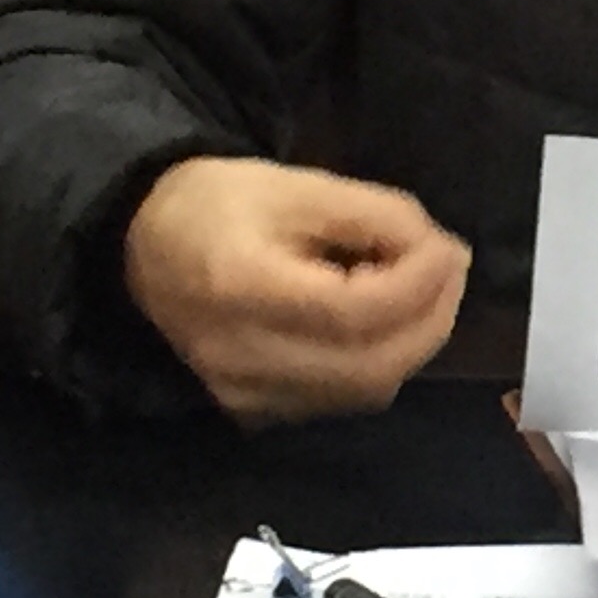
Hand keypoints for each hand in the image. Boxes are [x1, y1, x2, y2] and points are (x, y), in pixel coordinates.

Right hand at [123, 156, 468, 425]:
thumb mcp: (299, 186)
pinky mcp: (249, 411)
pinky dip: (377, 364)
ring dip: (411, 344)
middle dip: (430, 321)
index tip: (451, 249)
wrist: (145, 244)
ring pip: (361, 392)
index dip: (418, 286)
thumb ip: (375, 216)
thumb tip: (440, 252)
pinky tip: (383, 323)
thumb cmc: (222, 202)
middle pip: (367, 367)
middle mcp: (238, 355)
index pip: (353, 312)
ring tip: (426, 292)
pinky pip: (337, 400)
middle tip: (452, 272)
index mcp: (240, 286)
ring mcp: (242, 394)